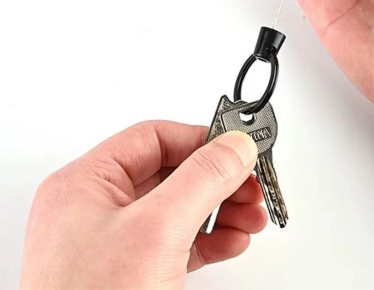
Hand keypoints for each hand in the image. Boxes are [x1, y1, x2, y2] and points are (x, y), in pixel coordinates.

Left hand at [20, 122, 266, 288]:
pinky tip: (233, 241)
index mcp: (85, 185)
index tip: (237, 148)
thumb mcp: (156, 232)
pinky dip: (212, 238)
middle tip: (250, 185)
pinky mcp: (132, 273)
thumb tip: (235, 146)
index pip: (153, 139)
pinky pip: (179, 241)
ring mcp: (114, 244)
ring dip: (222, 210)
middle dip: (218, 181)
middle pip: (172, 173)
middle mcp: (97, 210)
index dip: (199, 140)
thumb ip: (202, 179)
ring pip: (180, 208)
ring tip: (251, 217)